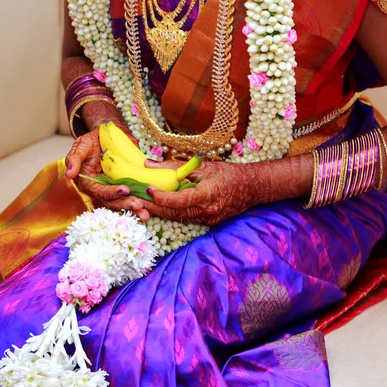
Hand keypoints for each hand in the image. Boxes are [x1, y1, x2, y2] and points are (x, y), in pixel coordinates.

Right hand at [65, 126, 151, 219]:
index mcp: (88, 182)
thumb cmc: (92, 141)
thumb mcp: (81, 145)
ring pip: (121, 203)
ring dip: (133, 210)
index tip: (125, 190)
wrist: (107, 136)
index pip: (98, 191)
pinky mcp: (124, 188)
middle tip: (138, 205)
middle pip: (111, 202)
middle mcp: (99, 190)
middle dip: (124, 205)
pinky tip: (150, 210)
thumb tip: (68, 174)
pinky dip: (140, 205)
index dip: (110, 192)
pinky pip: (131, 199)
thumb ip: (74, 159)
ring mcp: (112, 190)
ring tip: (145, 214)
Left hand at [139, 159, 269, 225]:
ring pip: (177, 218)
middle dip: (152, 207)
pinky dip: (171, 213)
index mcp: (208, 194)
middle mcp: (207, 211)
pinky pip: (185, 219)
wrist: (252, 188)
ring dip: (159, 211)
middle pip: (174, 213)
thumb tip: (149, 164)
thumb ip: (175, 166)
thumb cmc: (229, 173)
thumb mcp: (203, 166)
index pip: (181, 200)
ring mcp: (207, 219)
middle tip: (133, 199)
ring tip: (140, 204)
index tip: (149, 189)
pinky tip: (158, 207)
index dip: (163, 197)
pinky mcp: (207, 223)